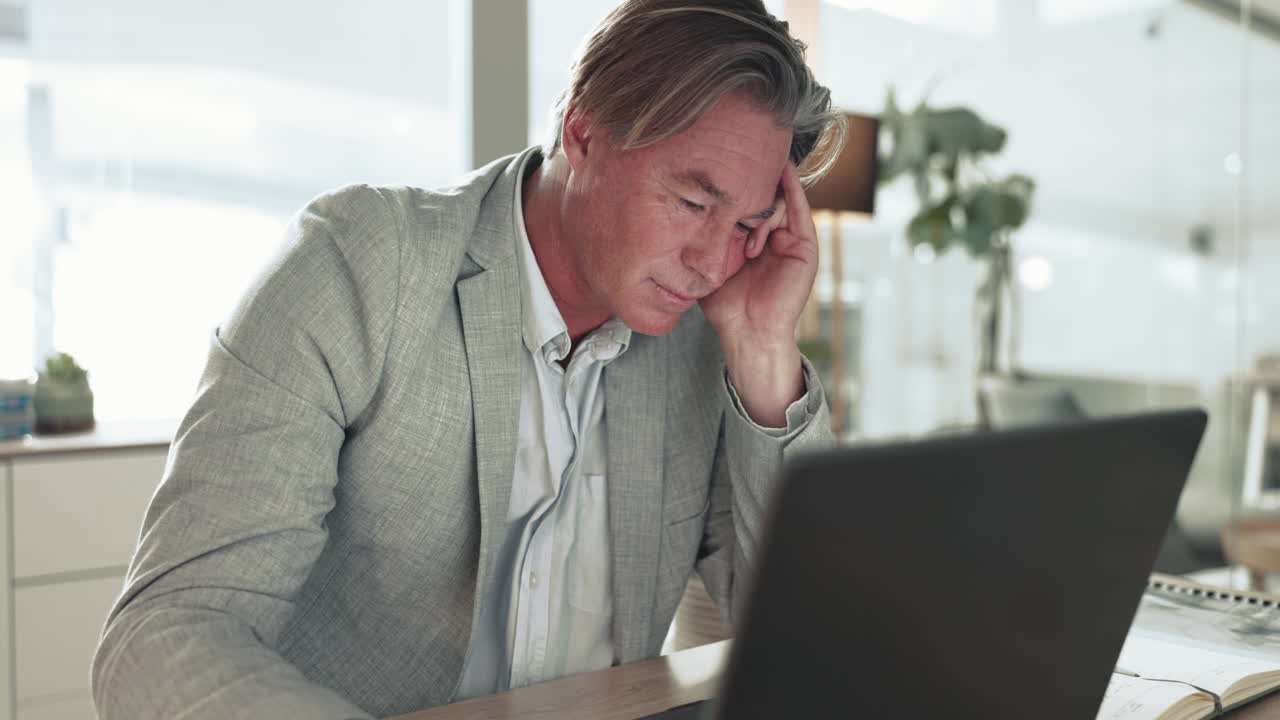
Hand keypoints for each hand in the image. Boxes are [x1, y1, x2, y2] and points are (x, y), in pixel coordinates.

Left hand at [699, 162, 817, 425]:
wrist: (746, 332)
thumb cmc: (725, 304)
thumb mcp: (708, 261)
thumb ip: (702, 238)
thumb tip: (678, 208)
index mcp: (754, 240)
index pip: (748, 202)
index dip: (736, 184)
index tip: (718, 160)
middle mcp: (774, 237)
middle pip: (765, 196)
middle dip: (750, 180)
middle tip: (732, 159)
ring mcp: (792, 240)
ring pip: (780, 200)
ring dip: (762, 194)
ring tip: (746, 194)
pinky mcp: (805, 247)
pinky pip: (799, 210)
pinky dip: (790, 190)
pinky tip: (780, 171)